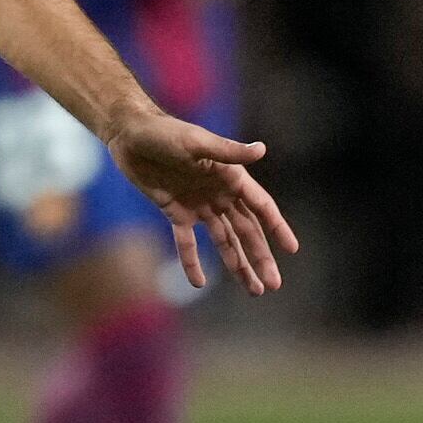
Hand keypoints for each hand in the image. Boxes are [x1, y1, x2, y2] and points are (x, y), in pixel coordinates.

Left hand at [106, 110, 299, 293]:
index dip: (277, 227)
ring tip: (253, 290)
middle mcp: (220, 194)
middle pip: (246, 231)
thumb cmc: (165, 132)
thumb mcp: (197, 142)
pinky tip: (199, 283)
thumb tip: (261, 150)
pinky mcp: (176, 213)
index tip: (292, 249)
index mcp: (231, 177)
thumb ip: (228, 151)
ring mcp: (199, 205)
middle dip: (260, 257)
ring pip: (224, 241)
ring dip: (238, 265)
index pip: (261, 206)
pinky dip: (192, 262)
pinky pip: (187, 243)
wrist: (130, 134)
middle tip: (274, 284)